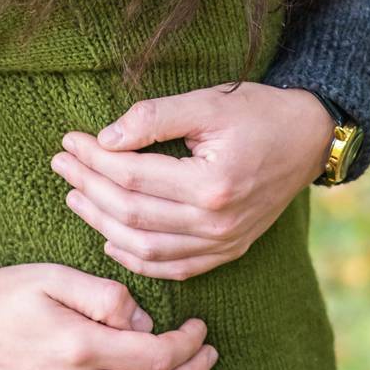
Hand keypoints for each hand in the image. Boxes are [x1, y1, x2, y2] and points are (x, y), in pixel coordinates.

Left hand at [52, 82, 335, 280]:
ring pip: (145, 248)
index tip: (69, 141)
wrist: (307, 138)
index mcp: (211, 184)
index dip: (93, 158)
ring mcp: (223, 243)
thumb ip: (154, 118)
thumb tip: (105, 138)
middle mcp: (217, 223)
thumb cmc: (257, 112)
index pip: (132, 176)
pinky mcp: (227, 251)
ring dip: (102, 224)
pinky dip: (136, 258)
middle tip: (62, 163)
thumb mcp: (206, 102)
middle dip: (89, 188)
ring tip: (75, 197)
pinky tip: (110, 239)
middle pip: (132, 214)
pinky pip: (172, 267)